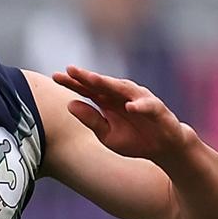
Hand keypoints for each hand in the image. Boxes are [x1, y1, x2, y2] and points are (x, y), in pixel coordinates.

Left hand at [53, 65, 193, 162]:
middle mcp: (122, 96)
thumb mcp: (106, 135)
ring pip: (122, 89)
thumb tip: (69, 104)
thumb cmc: (134, 139)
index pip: (87, 89)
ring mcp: (140, 100)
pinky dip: (140, 106)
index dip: (72, 83)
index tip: (54, 76)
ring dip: (108, 83)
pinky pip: (148, 106)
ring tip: (91, 79)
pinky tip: (130, 107)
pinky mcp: (157, 110)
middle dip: (86, 76)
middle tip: (70, 70)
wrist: (163, 148)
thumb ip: (90, 120)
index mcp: (107, 101)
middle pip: (101, 84)